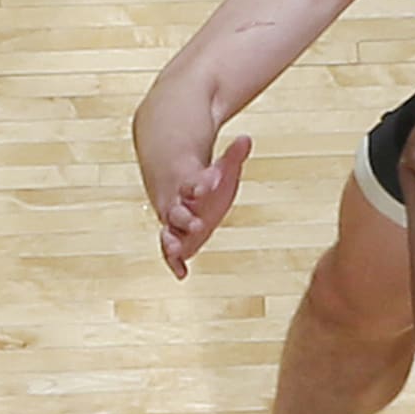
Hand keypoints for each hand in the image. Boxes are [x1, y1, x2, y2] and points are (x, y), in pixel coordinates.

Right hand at [157, 134, 251, 279]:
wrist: (180, 187)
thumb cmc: (205, 179)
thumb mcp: (223, 167)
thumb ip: (234, 155)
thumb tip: (247, 139)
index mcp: (188, 185)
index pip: (193, 183)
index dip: (202, 183)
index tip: (210, 183)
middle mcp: (177, 205)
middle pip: (176, 212)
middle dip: (185, 218)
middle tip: (197, 224)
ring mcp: (174, 223)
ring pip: (168, 233)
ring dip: (171, 242)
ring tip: (176, 251)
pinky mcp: (176, 237)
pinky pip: (170, 251)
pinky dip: (175, 263)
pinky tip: (182, 274)